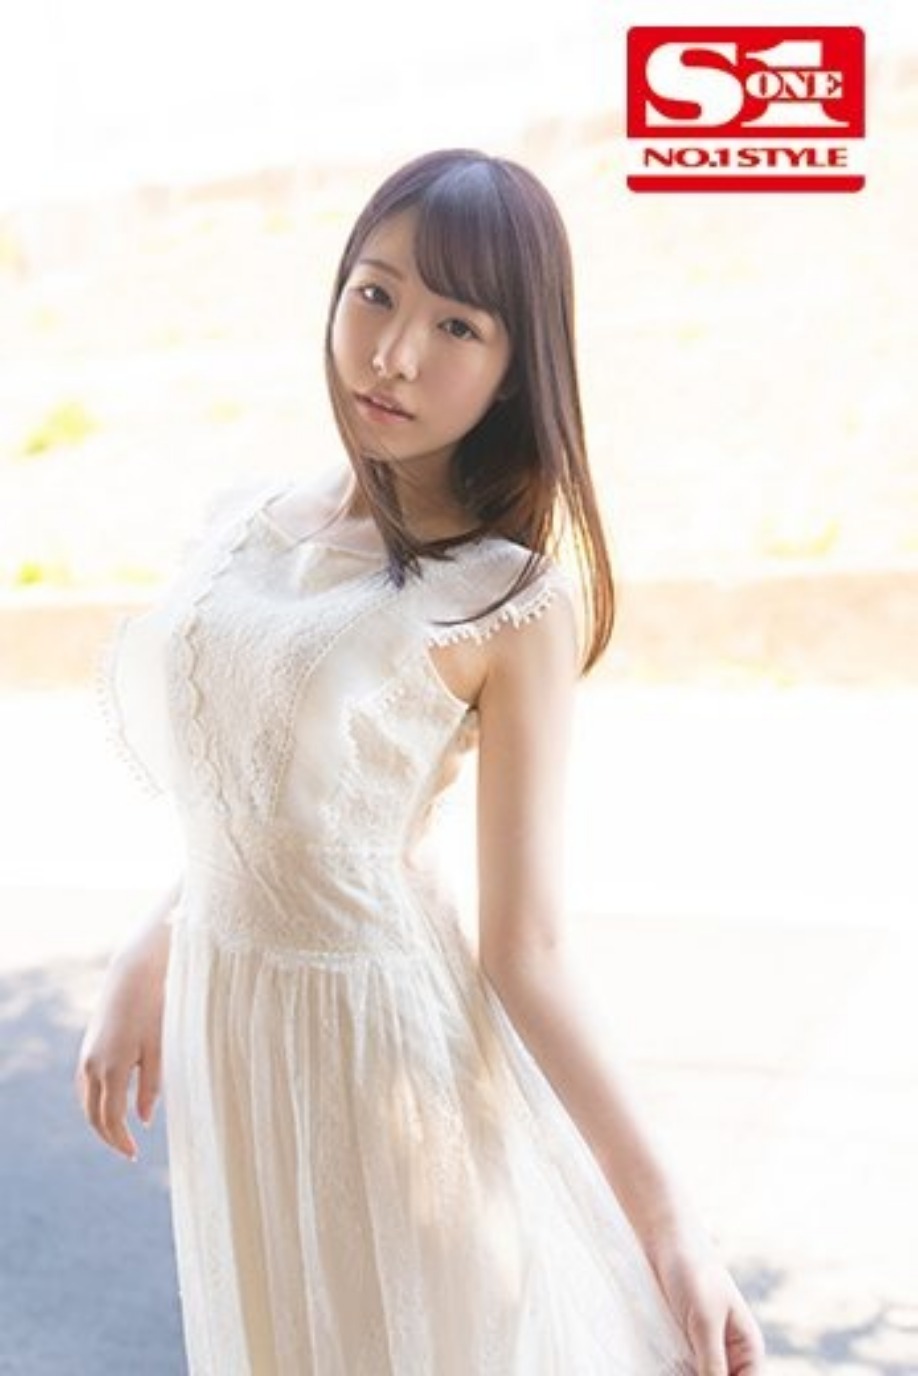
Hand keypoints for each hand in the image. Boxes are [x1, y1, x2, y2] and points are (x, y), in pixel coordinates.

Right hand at [74, 951, 165, 1160]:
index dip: (121, 1141)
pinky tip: (110, 1106)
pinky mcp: (86, 1048)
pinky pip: (85, 1086)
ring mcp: (86, 1057)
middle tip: (127, 1152)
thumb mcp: (159, 1050)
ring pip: (86, 1102)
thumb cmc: (155, 1010)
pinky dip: (94, 1102)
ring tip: (120, 1134)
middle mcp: (92, 1067)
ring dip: (99, 1121)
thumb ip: (151, 1087)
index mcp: (112, 1070)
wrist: (133, 976)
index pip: (111, 1119)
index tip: (134, 1155)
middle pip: (93, 1116)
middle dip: (109, 1137)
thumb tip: (144, 1120)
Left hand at [648, 1226, 765, 1375]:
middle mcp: (730, 1357)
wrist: (665, 1241)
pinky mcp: (681, 1347)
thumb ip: (712, 1363)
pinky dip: (672, 1371)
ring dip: (681, 1375)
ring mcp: (704, 1353)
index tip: (700, 1375)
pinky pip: (680, 1372)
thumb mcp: (704, 1321)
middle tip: (678, 1370)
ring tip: (669, 1365)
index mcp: (748, 1352)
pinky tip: (661, 1365)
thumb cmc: (692, 1273)